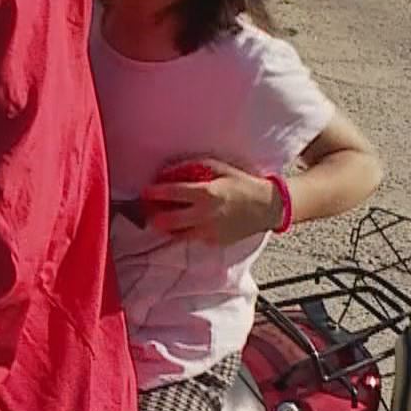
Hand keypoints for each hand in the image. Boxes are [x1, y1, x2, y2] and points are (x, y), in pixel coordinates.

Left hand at [140, 158, 281, 243]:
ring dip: (167, 227)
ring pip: (177, 235)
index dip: (153, 193)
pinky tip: (186, 223)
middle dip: (153, 216)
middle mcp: (205, 215)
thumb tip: (168, 172)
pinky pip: (193, 238)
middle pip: (167, 221)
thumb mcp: (219, 168)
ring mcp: (209, 232)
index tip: (144, 191)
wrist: (266, 207)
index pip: (171, 194)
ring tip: (163, 218)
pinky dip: (186, 231)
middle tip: (148, 210)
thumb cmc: (242, 184)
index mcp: (206, 193)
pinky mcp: (214, 242)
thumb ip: (193, 168)